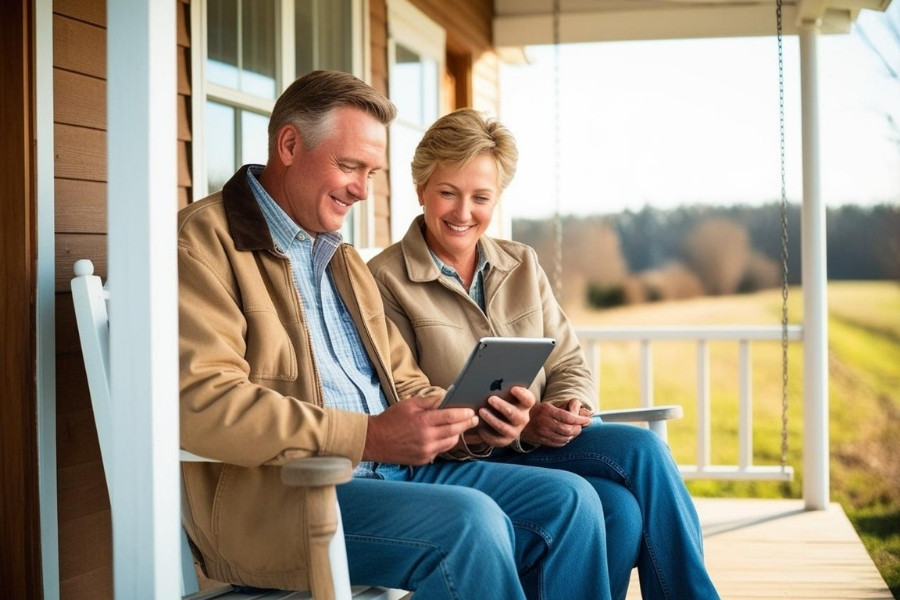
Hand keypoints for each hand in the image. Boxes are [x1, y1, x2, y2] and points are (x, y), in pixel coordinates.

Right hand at [363, 396, 477, 464]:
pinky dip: (444, 443)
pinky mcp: (423, 460)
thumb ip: (430, 402)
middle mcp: (426, 438)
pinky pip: (440, 451)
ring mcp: (425, 451)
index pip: (450, 417)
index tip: (472, 411)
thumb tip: (447, 398)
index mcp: (423, 422)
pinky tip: (443, 436)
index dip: (464, 414)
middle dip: (466, 424)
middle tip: (474, 419)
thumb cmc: (390, 419)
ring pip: (450, 443)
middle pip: (454, 431)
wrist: (374, 441)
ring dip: (457, 434)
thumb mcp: (409, 404)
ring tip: (460, 427)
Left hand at [472, 386, 535, 447]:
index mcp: (525, 405)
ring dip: (492, 419)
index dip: (522, 394)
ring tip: (481, 411)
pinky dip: (486, 431)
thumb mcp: (505, 395)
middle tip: (490, 399)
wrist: (502, 421)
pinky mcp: (504, 440)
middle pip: (514, 414)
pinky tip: (478, 424)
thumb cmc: (503, 401)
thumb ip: (502, 389)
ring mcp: (514, 431)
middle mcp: (522, 418)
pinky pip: (495, 438)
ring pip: (503, 427)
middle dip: (502, 406)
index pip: (528, 399)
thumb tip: (490, 382)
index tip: (513, 388)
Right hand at [521, 399, 591, 446]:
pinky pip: (559, 443)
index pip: (568, 417)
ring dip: (573, 435)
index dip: (580, 420)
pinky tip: (567, 436)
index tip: (588, 420)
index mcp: (546, 410)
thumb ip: (565, 407)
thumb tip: (583, 410)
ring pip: (565, 438)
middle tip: (581, 425)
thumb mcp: (548, 405)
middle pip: (568, 429)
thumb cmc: (536, 411)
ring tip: (575, 430)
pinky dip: (566, 440)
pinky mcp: (542, 441)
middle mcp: (544, 423)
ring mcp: (542, 433)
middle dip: (578, 428)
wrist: (518, 421)